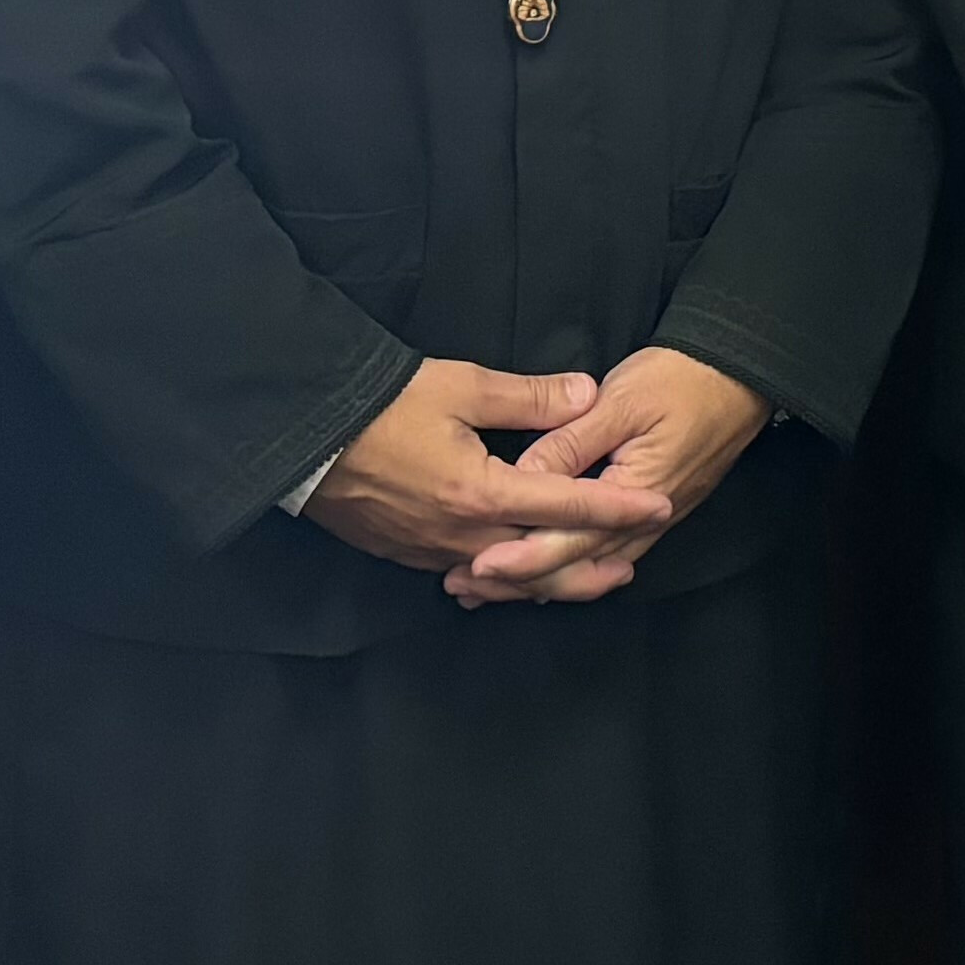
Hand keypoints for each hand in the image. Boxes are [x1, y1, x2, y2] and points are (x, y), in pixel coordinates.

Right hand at [302, 359, 679, 581]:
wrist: (303, 434)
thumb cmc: (381, 405)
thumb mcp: (462, 387)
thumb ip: (530, 398)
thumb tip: (587, 393)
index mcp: (482, 493)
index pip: (568, 505)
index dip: (619, 506)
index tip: (660, 505)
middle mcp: (462, 535)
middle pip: (542, 565)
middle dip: (589, 566)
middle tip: (630, 563)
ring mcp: (432, 551)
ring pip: (505, 577)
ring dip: (546, 576)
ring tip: (579, 571)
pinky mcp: (408, 553)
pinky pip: (468, 572)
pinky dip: (501, 575)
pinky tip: (513, 568)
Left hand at [456, 347, 777, 605]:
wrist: (738, 377)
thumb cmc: (681, 379)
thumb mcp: (621, 401)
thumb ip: (572, 441)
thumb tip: (523, 474)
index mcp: (636, 492)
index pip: (572, 539)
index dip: (523, 555)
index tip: (479, 564)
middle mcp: (645, 523)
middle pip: (575, 566)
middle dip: (518, 580)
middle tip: (462, 586)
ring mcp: (649, 524)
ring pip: (587, 567)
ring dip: (536, 579)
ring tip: (484, 587)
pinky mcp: (647, 517)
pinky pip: (600, 554)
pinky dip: (563, 565)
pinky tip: (536, 571)